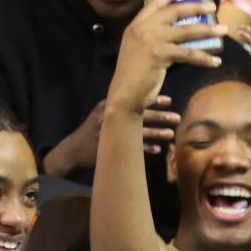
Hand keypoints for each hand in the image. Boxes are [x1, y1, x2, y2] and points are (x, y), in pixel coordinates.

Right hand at [44, 97, 178, 174]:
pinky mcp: (111, 148)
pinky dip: (146, 149)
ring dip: (157, 133)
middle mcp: (110, 116)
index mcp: (110, 105)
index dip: (153, 100)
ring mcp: (110, 133)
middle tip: (177, 118)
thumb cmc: (91, 130)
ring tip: (171, 134)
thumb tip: (142, 102)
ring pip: (138, 132)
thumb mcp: (101, 113)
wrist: (73, 150)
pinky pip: (132, 148)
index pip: (134, 100)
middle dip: (161, 117)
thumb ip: (118, 108)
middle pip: (140, 115)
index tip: (169, 100)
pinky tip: (158, 150)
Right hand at [107, 0, 225, 115]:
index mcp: (135, 26)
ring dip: (207, 30)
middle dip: (196, 7)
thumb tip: (175, 36)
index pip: (154, 5)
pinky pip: (188, 53)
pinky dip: (204, 58)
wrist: (124, 94)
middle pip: (174, 12)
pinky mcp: (160, 54)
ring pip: (186, 31)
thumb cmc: (132, 77)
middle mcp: (143, 29)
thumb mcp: (137, 51)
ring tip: (223, 30)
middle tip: (212, 6)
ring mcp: (151, 40)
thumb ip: (150, 40)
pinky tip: (215, 61)